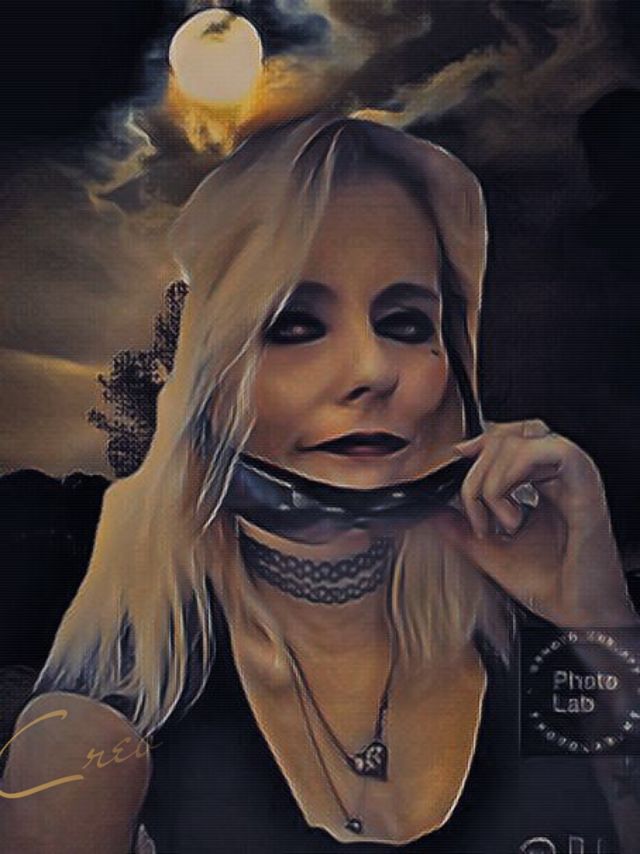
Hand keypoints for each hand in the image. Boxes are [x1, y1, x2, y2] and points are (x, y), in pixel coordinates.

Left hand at [430, 419, 637, 627]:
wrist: (580, 616)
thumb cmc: (550, 585)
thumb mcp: (491, 552)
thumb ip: (462, 528)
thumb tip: (433, 512)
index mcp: (545, 481)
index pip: (511, 436)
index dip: (482, 440)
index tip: (458, 458)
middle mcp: (560, 473)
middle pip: (510, 434)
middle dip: (477, 469)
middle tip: (477, 515)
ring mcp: (574, 475)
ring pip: (520, 439)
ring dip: (492, 480)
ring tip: (499, 523)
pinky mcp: (584, 483)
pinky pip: (543, 450)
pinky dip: (512, 477)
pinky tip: (513, 515)